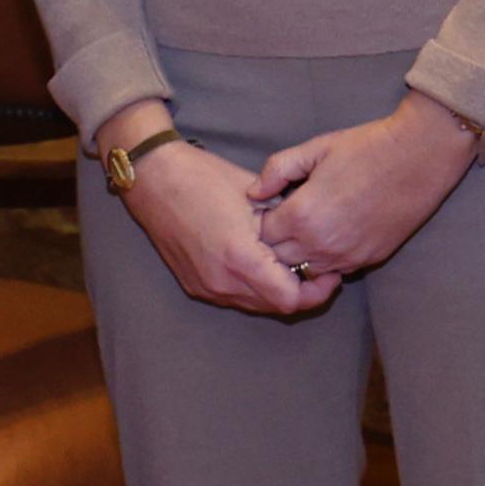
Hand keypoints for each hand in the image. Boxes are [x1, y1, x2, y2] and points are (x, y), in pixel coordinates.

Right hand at [110, 127, 334, 318]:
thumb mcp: (255, 195)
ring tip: (292, 265)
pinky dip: (254, 288)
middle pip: (275, 307)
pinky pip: (235, 297)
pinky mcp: (195, 286)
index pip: (290, 298)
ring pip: (255, 304)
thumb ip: (284, 224)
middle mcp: (221, 281)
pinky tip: (263, 264)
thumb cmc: (205, 178)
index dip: (316, 290)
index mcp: (240, 257)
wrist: (154, 181)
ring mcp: (205, 287)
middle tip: (318, 269)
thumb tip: (310, 238)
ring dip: (277, 291)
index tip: (330, 271)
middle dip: (302, 292)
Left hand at [247, 96, 482, 280]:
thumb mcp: (316, 148)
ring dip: (304, 254)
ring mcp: (346, 256)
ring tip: (314, 227)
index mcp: (301, 215)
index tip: (278, 206)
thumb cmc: (367, 146)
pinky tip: (338, 233)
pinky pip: (336, 270)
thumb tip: (254, 192)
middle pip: (280, 260)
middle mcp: (320, 243)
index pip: (262, 236)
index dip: (266, 220)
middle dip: (279, 242)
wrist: (421, 154)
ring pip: (307, 270)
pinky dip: (330, 258)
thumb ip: (277, 170)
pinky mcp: (369, 259)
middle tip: (291, 219)